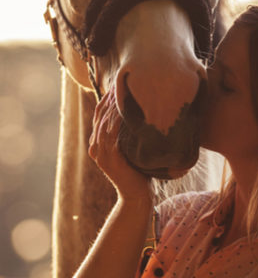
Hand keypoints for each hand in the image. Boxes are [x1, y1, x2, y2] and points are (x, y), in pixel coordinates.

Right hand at [89, 88, 151, 202]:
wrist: (137, 195)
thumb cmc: (139, 171)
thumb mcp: (132, 148)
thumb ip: (129, 134)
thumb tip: (141, 114)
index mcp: (99, 144)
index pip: (99, 115)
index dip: (106, 99)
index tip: (117, 84)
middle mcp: (96, 148)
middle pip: (99, 116)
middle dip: (109, 99)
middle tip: (119, 82)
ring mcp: (101, 154)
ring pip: (104, 124)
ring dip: (112, 107)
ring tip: (120, 92)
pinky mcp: (109, 160)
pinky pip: (110, 136)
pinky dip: (115, 122)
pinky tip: (122, 111)